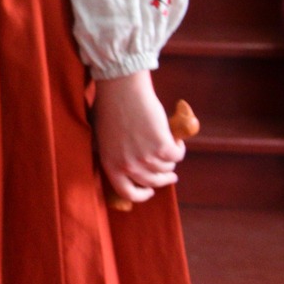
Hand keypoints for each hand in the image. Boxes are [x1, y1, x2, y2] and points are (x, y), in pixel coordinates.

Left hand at [93, 70, 184, 204]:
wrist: (121, 88)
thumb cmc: (110, 107)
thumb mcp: (103, 137)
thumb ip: (114, 155)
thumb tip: (128, 168)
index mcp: (110, 163)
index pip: (126, 192)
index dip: (140, 195)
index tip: (149, 190)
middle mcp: (127, 165)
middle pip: (152, 182)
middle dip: (163, 179)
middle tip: (170, 174)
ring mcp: (145, 157)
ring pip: (167, 168)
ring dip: (170, 161)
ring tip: (170, 149)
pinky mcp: (162, 147)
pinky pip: (177, 155)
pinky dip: (180, 148)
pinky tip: (177, 141)